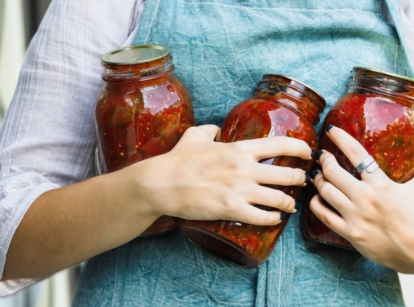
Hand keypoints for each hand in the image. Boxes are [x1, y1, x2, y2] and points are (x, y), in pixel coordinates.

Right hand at [125, 124, 311, 225]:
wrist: (162, 184)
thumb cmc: (178, 160)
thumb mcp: (195, 136)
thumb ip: (210, 129)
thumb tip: (217, 129)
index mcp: (239, 149)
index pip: (280, 145)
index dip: (301, 148)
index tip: (309, 152)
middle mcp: (245, 169)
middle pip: (288, 175)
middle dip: (301, 179)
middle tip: (304, 181)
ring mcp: (240, 191)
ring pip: (280, 198)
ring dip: (290, 202)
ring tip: (291, 203)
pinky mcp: (232, 210)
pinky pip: (263, 217)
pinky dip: (274, 219)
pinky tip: (276, 218)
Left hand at [310, 126, 413, 272]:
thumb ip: (410, 172)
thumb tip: (411, 148)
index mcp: (382, 184)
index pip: (357, 153)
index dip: (341, 138)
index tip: (330, 130)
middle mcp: (365, 197)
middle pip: (333, 171)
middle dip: (324, 160)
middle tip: (322, 157)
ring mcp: (355, 216)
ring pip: (325, 191)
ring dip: (318, 180)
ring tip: (317, 175)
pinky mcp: (349, 232)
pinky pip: (323, 214)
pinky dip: (315, 203)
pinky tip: (316, 198)